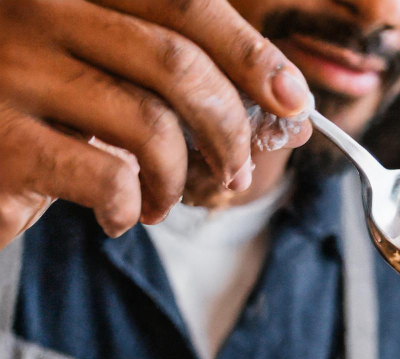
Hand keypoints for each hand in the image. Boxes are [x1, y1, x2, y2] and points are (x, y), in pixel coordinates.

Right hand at [0, 0, 312, 247]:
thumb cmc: (47, 115)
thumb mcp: (115, 79)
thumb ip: (187, 83)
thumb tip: (292, 110)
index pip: (183, 2)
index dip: (249, 53)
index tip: (292, 99)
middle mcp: (35, 6)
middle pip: (176, 64)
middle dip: (228, 130)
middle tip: (234, 171)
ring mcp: (12, 68)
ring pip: (152, 125)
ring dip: (180, 179)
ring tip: (166, 200)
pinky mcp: (4, 141)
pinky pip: (111, 179)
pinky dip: (133, 209)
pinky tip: (121, 216)